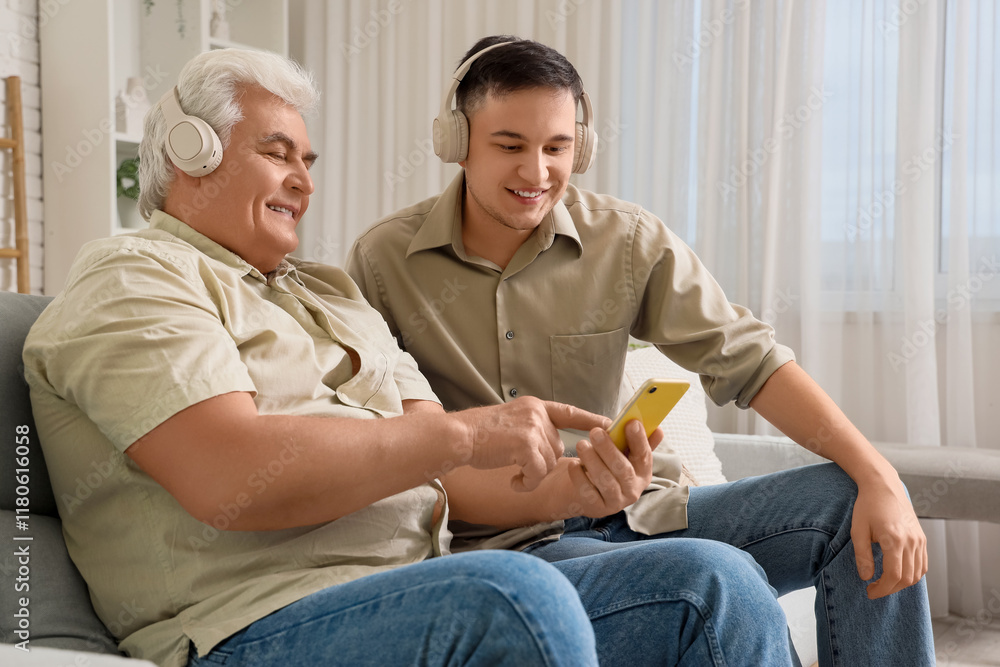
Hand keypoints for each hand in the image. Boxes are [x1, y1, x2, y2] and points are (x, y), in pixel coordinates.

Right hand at [453, 397, 607, 491]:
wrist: (458, 436)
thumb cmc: (479, 434)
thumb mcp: (511, 421)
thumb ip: (533, 429)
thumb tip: (553, 448)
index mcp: (534, 406)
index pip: (569, 412)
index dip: (591, 419)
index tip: (610, 425)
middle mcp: (537, 414)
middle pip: (556, 449)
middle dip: (541, 463)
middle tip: (517, 467)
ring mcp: (532, 428)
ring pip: (549, 463)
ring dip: (533, 475)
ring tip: (513, 474)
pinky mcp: (525, 446)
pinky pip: (538, 474)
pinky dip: (527, 483)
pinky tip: (513, 482)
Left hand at [564, 421, 659, 517]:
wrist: (584, 491)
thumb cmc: (607, 466)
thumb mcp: (623, 453)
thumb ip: (637, 441)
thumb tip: (658, 429)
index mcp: (643, 473)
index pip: (644, 456)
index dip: (639, 439)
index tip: (631, 422)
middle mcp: (633, 490)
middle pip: (623, 469)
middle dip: (609, 449)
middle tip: (596, 432)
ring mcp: (616, 502)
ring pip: (606, 481)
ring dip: (593, 461)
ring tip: (582, 445)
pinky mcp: (597, 509)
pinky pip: (588, 493)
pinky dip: (580, 477)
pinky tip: (573, 464)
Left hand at [850, 474, 927, 598]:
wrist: (883, 486)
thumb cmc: (867, 506)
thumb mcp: (858, 530)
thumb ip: (862, 556)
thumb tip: (866, 577)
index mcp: (894, 540)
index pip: (893, 576)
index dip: (882, 589)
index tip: (869, 592)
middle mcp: (911, 541)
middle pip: (908, 579)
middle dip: (890, 589)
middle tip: (874, 589)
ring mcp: (919, 539)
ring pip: (918, 574)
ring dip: (902, 584)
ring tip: (884, 583)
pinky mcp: (922, 537)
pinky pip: (923, 564)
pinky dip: (913, 574)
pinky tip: (898, 574)